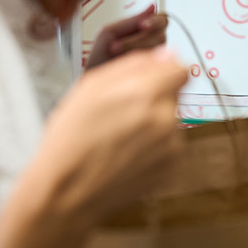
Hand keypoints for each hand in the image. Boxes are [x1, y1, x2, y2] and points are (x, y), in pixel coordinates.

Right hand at [29, 47, 188, 224]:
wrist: (67, 192)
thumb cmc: (71, 137)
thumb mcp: (91, 87)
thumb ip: (134, 65)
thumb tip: (167, 54)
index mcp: (147, 93)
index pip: (180, 70)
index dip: (162, 73)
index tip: (146, 83)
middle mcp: (167, 119)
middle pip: (175, 95)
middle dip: (154, 99)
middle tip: (121, 114)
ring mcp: (173, 147)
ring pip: (172, 121)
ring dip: (155, 124)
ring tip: (121, 138)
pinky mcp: (173, 168)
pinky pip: (170, 146)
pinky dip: (155, 148)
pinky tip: (127, 155)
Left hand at [86, 5, 166, 67]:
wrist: (95, 79)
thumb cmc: (100, 56)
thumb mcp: (109, 33)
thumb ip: (131, 21)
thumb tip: (152, 6)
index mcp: (144, 28)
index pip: (162, 19)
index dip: (156, 21)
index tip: (143, 26)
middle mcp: (152, 42)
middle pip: (161, 34)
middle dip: (139, 40)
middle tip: (117, 47)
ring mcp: (155, 58)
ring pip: (158, 49)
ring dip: (135, 51)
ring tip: (115, 55)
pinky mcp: (154, 72)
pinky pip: (157, 64)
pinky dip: (140, 62)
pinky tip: (127, 64)